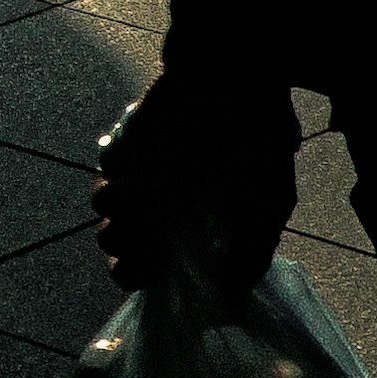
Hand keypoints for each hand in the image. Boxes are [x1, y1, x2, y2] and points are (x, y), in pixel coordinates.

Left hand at [91, 62, 298, 296]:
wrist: (228, 74)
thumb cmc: (256, 138)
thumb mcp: (270, 201)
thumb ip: (251, 254)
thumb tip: (230, 304)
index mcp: (200, 232)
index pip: (157, 276)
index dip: (147, 279)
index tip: (152, 273)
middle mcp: (168, 215)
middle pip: (124, 256)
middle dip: (126, 255)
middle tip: (143, 239)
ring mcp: (144, 186)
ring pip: (108, 223)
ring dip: (124, 216)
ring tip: (150, 190)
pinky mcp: (126, 156)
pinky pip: (106, 182)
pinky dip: (119, 180)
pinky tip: (141, 165)